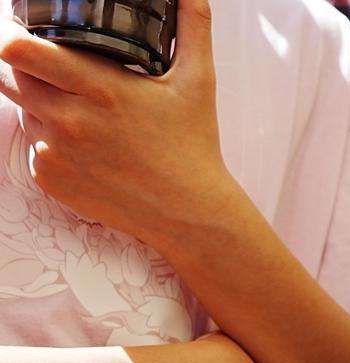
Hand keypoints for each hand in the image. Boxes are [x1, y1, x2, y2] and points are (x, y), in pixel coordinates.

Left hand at [0, 0, 241, 253]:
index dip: (11, 33)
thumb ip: (194, 28)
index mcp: (99, 89)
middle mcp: (69, 120)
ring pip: (22, 108)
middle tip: (55, 66)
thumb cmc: (193, 147)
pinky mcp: (49, 178)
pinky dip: (49, 139)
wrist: (190, 214)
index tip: (23, 29)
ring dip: (38, 100)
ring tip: (80, 109)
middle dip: (24, 64)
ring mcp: (54, 152)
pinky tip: (85, 145)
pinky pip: (32, 145)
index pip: (18, 49)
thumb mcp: (198, 82)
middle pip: (9, 74)